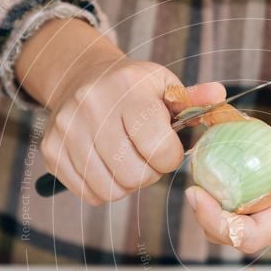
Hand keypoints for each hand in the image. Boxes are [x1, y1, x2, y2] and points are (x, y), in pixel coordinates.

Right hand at [16, 19, 224, 204]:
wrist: (81, 77)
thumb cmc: (134, 88)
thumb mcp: (164, 85)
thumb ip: (193, 99)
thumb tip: (219, 95)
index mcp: (128, 88)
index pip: (159, 148)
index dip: (170, 157)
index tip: (168, 149)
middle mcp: (92, 106)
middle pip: (134, 175)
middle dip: (149, 174)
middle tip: (147, 158)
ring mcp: (67, 129)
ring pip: (111, 189)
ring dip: (127, 184)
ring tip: (128, 161)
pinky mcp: (51, 150)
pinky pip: (89, 194)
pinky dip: (104, 189)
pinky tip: (108, 166)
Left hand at [185, 69, 270, 252]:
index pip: (251, 236)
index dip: (220, 224)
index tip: (198, 194)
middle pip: (236, 239)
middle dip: (208, 221)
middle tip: (191, 189)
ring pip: (231, 232)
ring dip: (209, 214)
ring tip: (197, 184)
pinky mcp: (265, 211)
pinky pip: (235, 216)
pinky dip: (217, 204)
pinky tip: (208, 181)